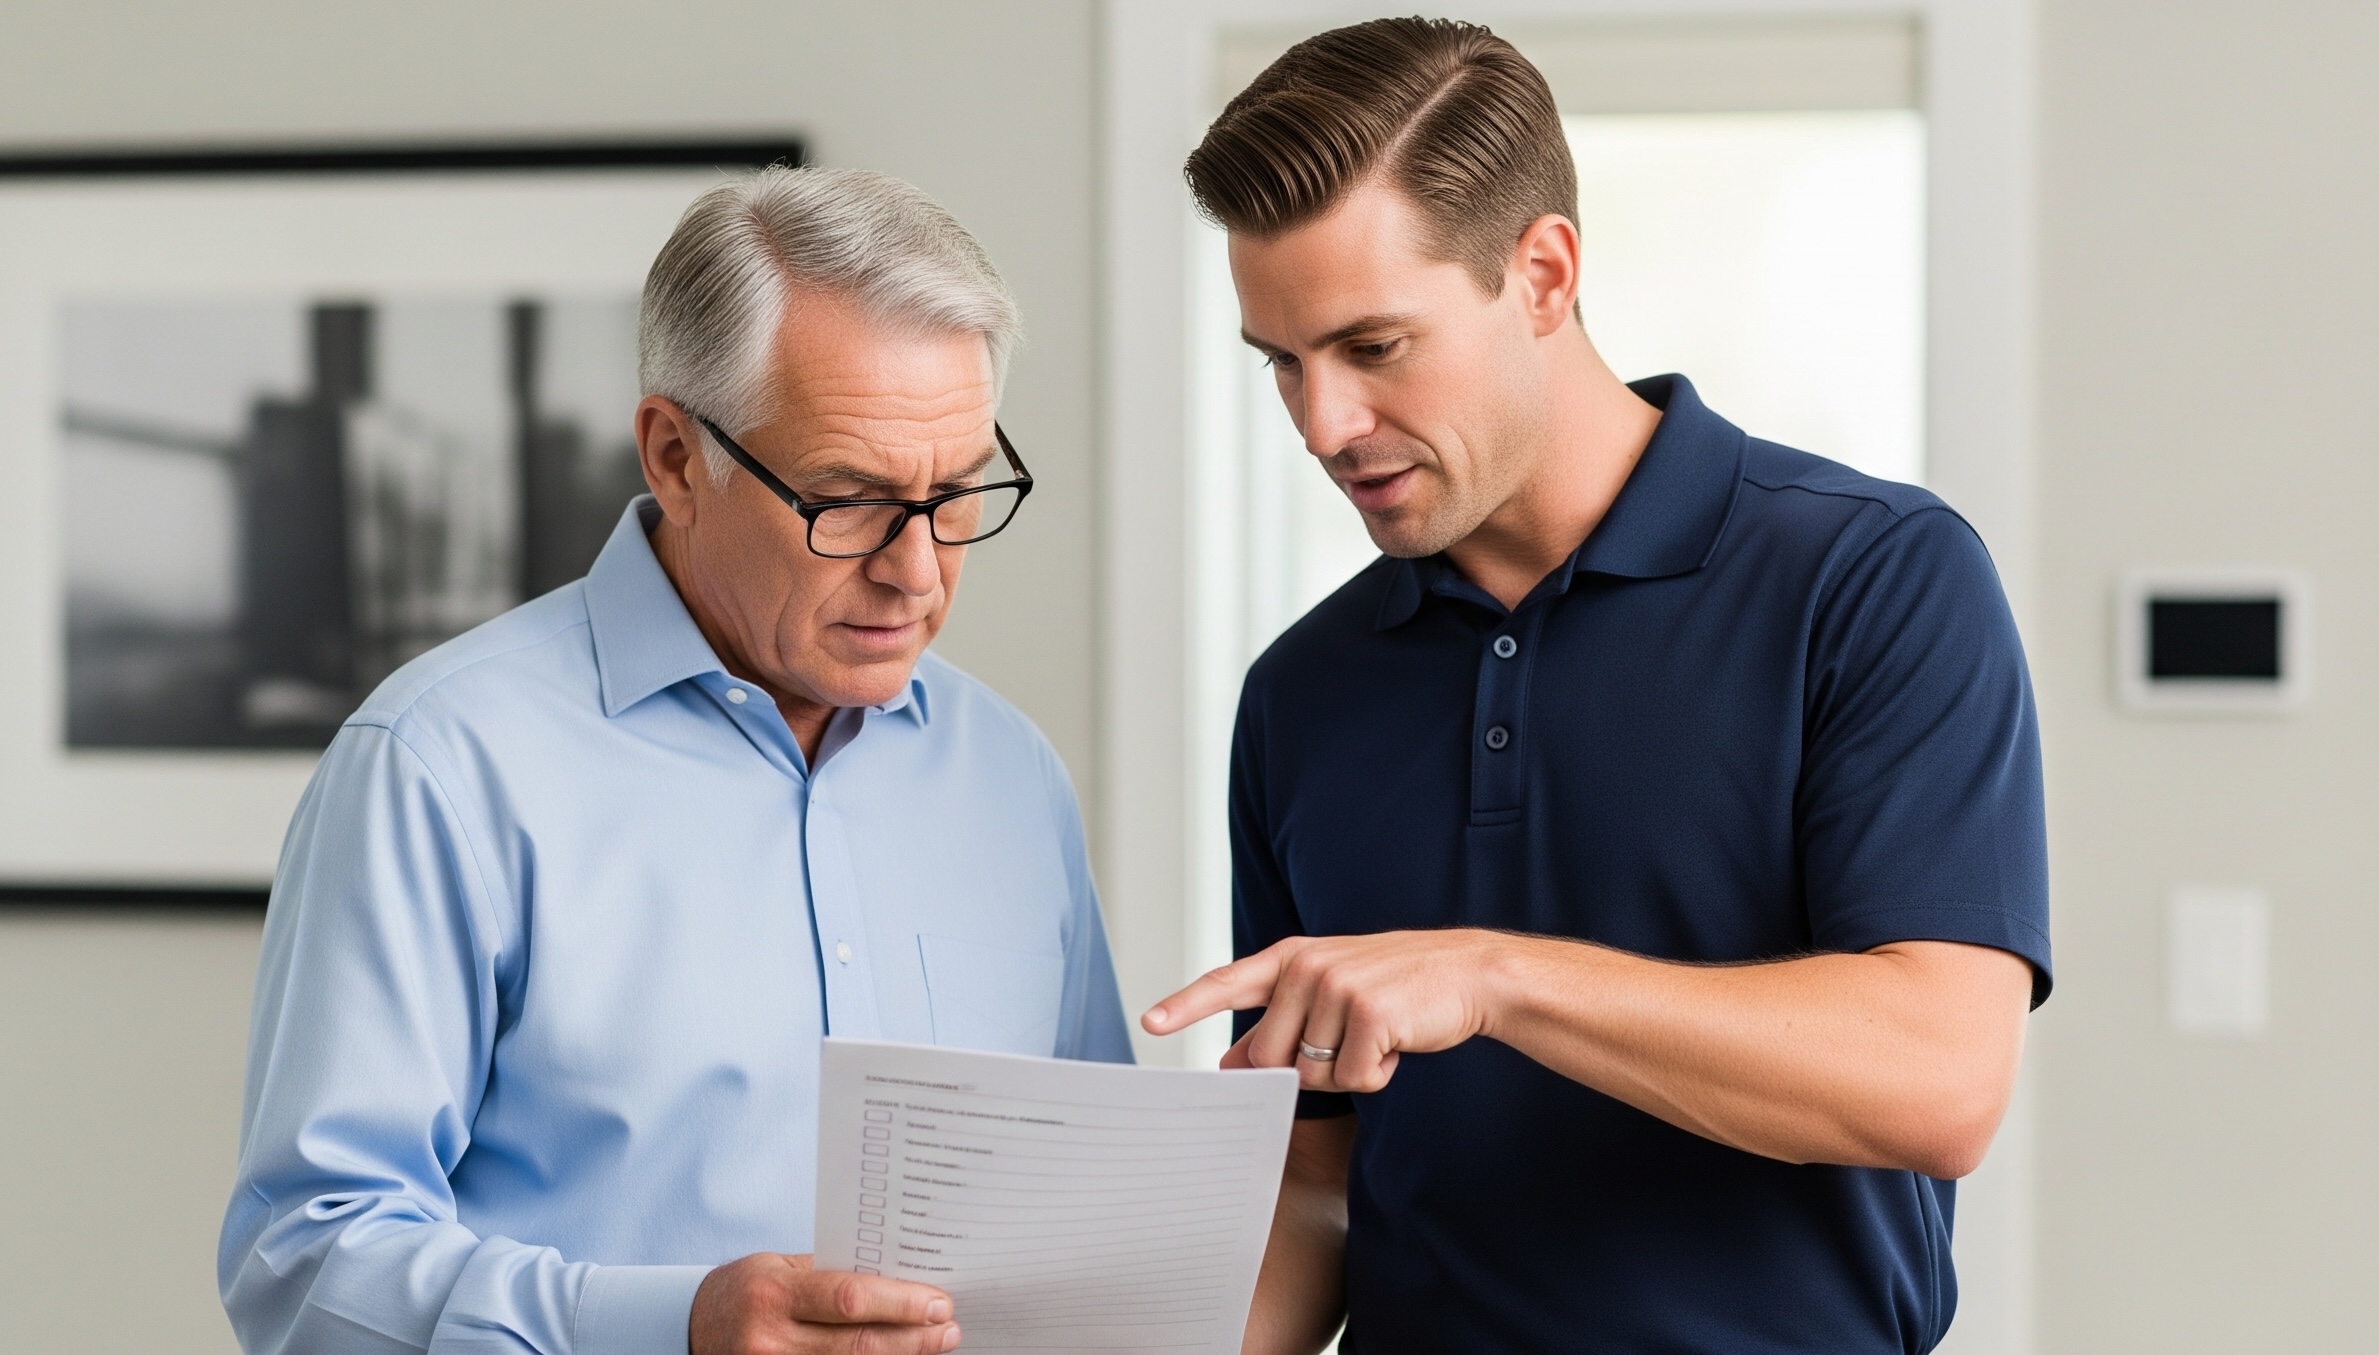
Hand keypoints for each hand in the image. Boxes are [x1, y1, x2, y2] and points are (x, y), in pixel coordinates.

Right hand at [689, 1253, 959, 1354]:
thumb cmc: (748, 1289)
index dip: (901, 1304)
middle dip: (913, 1338)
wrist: (691, 1327)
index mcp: (773, 1293)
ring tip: (935, 1347)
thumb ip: (832, 1274)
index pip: (849, 1299)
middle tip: (949, 1329)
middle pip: (859, 1344)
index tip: (938, 1302)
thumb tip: (899, 1277)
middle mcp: (770, 1338)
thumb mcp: (780, 1268)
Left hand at [1142, 931, 1512, 1092]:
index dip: (1186, 1006)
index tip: (1152, 1023)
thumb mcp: (1330, 993)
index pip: (1227, 983)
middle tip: (1348, 1040)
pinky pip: (1353, 1079)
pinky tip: (1397, 1043)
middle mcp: (1307, 967)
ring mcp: (1336, 987)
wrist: (1468, 973)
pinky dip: (1378, 1074)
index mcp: (1292, 958)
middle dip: (1306, 1067)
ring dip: (1349, 1070)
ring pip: (1312, 1074)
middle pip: (1269, 1058)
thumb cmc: (1397, 986)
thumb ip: (1279, 1023)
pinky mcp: (1368, 1012)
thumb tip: (1231, 1062)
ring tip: (1379, 1034)